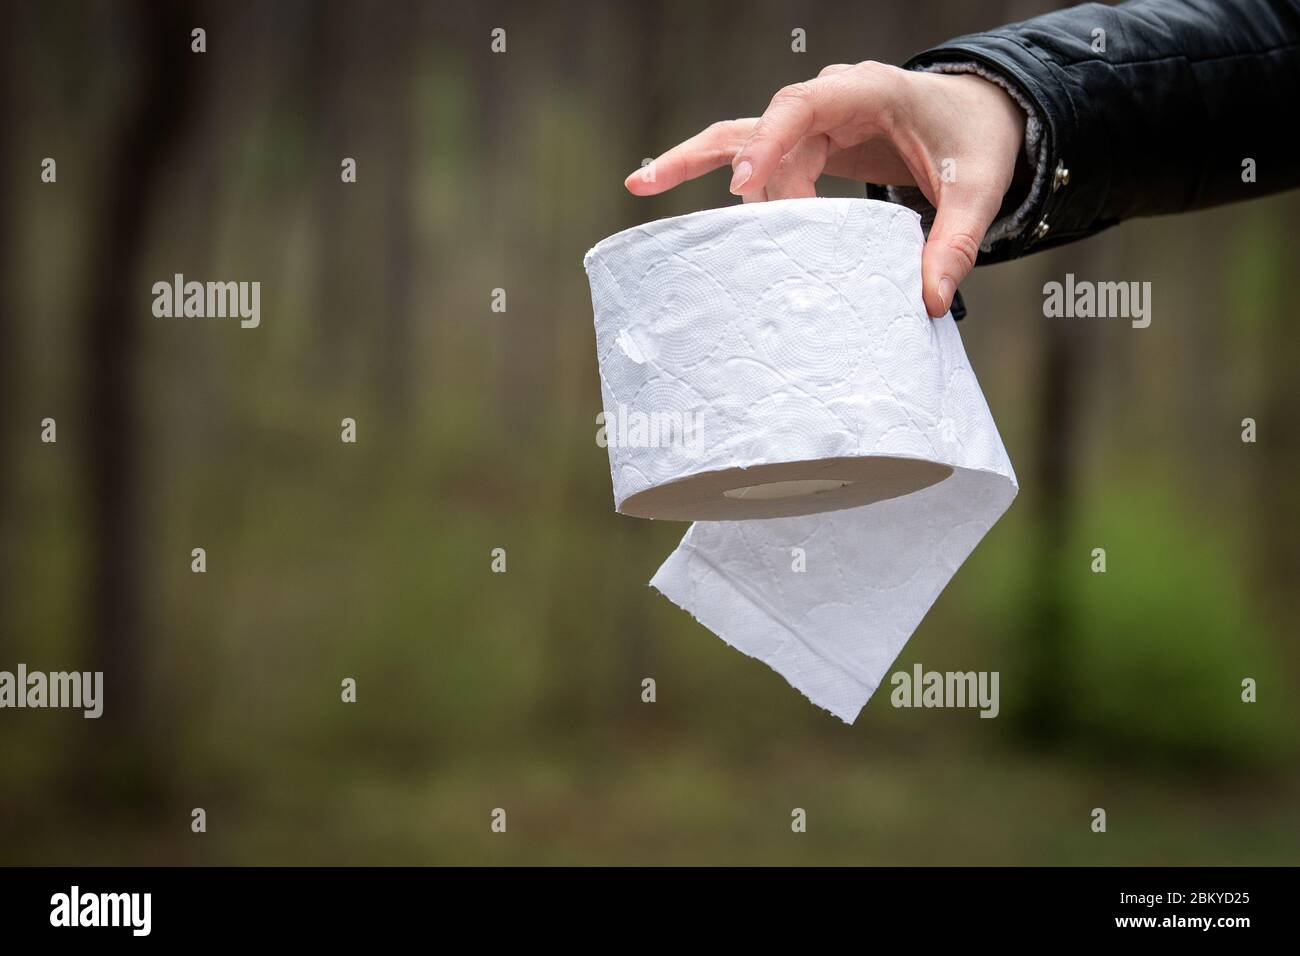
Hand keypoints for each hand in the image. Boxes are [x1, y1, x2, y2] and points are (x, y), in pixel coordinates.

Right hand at [624, 62, 1026, 317]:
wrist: (978, 116)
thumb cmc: (976, 143)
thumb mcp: (977, 190)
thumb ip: (955, 242)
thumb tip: (930, 302)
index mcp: (872, 90)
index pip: (805, 104)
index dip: (770, 139)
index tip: (745, 182)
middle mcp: (832, 97)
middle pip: (769, 130)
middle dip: (752, 179)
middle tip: (744, 231)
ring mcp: (813, 117)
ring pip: (745, 136)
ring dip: (699, 163)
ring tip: (644, 184)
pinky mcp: (805, 141)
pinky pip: (749, 150)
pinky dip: (708, 167)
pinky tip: (654, 180)